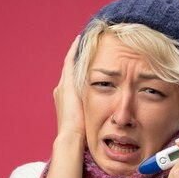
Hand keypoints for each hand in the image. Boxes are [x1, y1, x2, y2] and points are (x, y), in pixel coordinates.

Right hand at [46, 36, 86, 177]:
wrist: (71, 138)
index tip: (92, 63)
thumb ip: (100, 118)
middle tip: (87, 45)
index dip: (82, 72)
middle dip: (79, 58)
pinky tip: (82, 39)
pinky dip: (76, 50)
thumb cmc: (83, 137)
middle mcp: (62, 91)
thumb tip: (117, 121)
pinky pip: (71, 60)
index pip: (75, 82)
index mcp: (67, 101)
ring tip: (85, 39)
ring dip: (78, 52)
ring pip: (70, 64)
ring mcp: (63, 86)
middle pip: (71, 70)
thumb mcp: (92, 124)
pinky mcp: (67, 83)